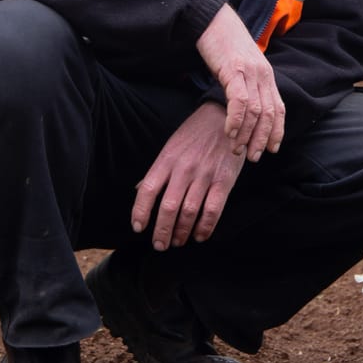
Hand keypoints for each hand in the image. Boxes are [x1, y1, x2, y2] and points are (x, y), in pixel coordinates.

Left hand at [131, 102, 244, 249]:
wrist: (224, 117)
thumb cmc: (194, 134)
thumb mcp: (171, 147)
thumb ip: (157, 171)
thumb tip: (139, 191)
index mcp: (167, 159)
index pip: (148, 190)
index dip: (140, 211)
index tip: (138, 228)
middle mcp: (184, 168)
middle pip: (168, 207)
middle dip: (161, 231)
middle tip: (159, 245)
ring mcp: (204, 175)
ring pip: (189, 212)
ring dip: (181, 232)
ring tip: (177, 242)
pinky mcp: (224, 181)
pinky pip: (212, 210)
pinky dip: (205, 227)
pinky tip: (199, 236)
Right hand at [194, 5, 284, 160]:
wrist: (212, 19)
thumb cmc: (223, 44)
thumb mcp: (241, 66)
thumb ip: (247, 85)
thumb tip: (247, 108)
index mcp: (266, 75)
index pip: (279, 108)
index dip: (277, 131)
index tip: (272, 149)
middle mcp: (263, 74)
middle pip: (269, 114)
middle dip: (262, 139)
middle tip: (253, 157)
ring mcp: (250, 72)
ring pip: (256, 111)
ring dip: (247, 134)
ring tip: (237, 149)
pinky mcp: (234, 69)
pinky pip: (239, 101)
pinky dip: (236, 120)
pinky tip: (229, 131)